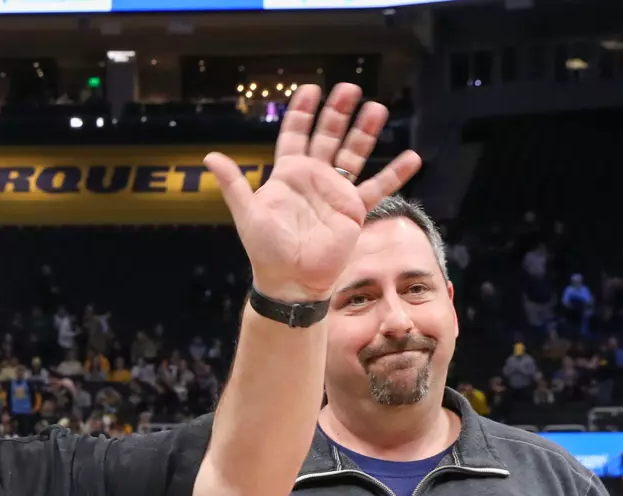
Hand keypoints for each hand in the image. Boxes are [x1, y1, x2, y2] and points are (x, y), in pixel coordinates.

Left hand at [205, 83, 422, 302]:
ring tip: (377, 108)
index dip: (302, 113)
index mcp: (288, 175)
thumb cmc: (266, 250)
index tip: (311, 88)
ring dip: (365, 131)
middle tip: (349, 88)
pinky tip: (412, 157)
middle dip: (338, 112)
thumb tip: (209, 157)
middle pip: (328, 136)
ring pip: (353, 154)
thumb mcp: (247, 213)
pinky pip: (378, 188)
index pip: (295, 135)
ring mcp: (335, 192)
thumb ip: (232, 184)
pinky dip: (395, 174)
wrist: (291, 280)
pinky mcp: (354, 210)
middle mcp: (314, 178)